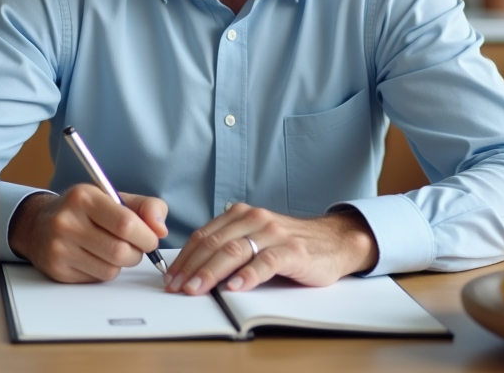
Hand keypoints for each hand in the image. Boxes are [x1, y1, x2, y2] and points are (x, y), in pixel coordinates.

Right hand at [8, 184, 168, 282]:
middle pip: (120, 250)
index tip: (151, 238)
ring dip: (122, 263)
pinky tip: (96, 257)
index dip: (146, 236)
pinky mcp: (57, 270)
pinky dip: (105, 271)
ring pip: (110, 269)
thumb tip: (161, 230)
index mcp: (84, 197)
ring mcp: (59, 248)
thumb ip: (146, 207)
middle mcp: (67, 221)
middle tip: (135, 246)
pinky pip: (97, 279)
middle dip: (137, 253)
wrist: (39, 225)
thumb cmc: (86, 210)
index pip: (125, 223)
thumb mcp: (115, 198)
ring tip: (114, 249)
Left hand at [164, 203, 377, 295]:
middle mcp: (255, 219)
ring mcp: (274, 233)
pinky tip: (235, 286)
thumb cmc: (290, 244)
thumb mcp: (255, 239)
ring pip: (235, 250)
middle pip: (215, 243)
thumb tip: (193, 269)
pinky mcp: (293, 250)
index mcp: (241, 214)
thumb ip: (229, 247)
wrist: (333, 241)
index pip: (204, 236)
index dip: (184, 258)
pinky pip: (266, 261)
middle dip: (192, 267)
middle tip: (178, 287)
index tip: (170, 278)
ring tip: (197, 288)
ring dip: (212, 272)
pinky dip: (248, 275)